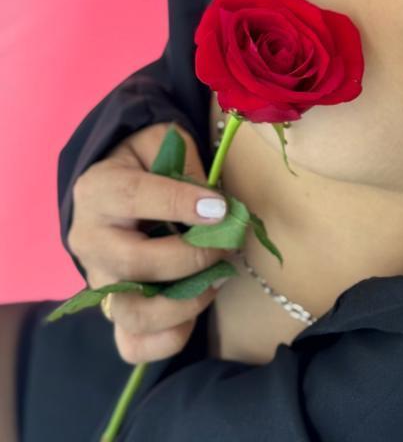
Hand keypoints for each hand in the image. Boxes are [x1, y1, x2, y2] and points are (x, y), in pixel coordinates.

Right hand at [66, 121, 232, 363]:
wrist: (114, 189)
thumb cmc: (144, 163)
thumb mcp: (161, 143)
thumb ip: (184, 164)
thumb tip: (213, 205)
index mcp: (98, 190)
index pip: (135, 198)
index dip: (180, 204)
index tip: (221, 208)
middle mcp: (89, 240)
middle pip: (133, 263)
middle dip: (190, 257)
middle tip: (226, 244)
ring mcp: (98, 282)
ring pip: (132, 313)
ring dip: (183, 302)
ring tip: (217, 279)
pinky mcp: (113, 312)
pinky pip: (133, 345)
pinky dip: (169, 338)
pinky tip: (195, 311)